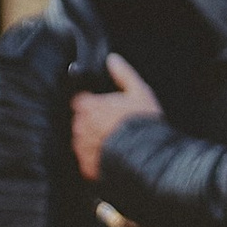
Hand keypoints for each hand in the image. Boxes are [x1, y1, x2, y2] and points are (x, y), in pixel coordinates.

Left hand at [71, 55, 160, 178]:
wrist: (148, 158)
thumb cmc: (144, 123)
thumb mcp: (139, 92)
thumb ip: (123, 74)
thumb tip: (112, 59)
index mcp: (91, 106)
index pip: (79, 101)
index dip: (89, 103)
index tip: (100, 107)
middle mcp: (82, 127)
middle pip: (79, 121)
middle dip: (90, 122)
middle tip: (109, 126)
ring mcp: (84, 148)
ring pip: (80, 142)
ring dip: (91, 141)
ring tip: (111, 143)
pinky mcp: (87, 167)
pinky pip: (85, 161)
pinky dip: (94, 159)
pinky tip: (109, 157)